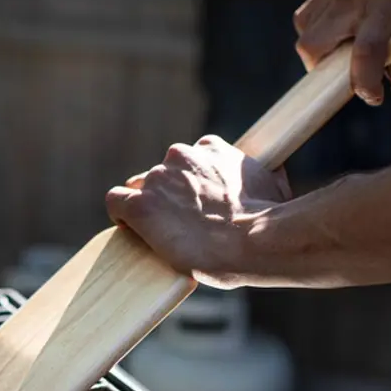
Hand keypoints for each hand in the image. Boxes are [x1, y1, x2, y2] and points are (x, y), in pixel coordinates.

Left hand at [105, 136, 290, 286]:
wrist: (257, 241)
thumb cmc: (270, 221)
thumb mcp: (273, 186)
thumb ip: (260, 176)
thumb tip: (269, 176)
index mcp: (211, 149)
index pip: (187, 161)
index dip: (187, 185)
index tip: (194, 204)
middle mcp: (181, 156)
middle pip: (160, 175)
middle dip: (167, 197)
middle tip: (180, 224)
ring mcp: (158, 180)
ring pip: (139, 189)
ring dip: (149, 209)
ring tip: (164, 235)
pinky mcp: (141, 206)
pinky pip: (116, 202)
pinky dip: (121, 215)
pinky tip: (130, 229)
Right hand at [293, 0, 390, 105]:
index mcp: (383, 8)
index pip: (365, 54)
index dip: (364, 84)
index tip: (373, 96)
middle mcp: (350, 1)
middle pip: (313, 47)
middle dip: (322, 70)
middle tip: (344, 71)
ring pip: (304, 33)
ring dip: (319, 49)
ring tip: (341, 47)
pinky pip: (305, 15)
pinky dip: (315, 28)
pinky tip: (335, 28)